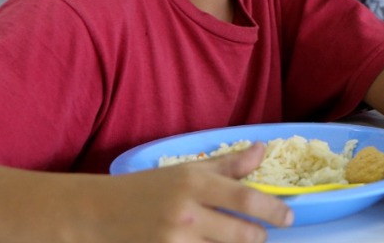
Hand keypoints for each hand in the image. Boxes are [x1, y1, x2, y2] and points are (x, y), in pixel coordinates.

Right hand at [90, 142, 292, 242]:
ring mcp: (174, 242)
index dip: (273, 210)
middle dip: (258, 238)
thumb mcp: (185, 171)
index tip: (289, 217)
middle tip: (259, 235)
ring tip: (234, 241)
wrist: (94, 214)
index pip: (245, 199)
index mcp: (193, 184)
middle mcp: (186, 214)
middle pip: (242, 235)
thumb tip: (262, 150)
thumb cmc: (144, 189)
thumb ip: (227, 165)